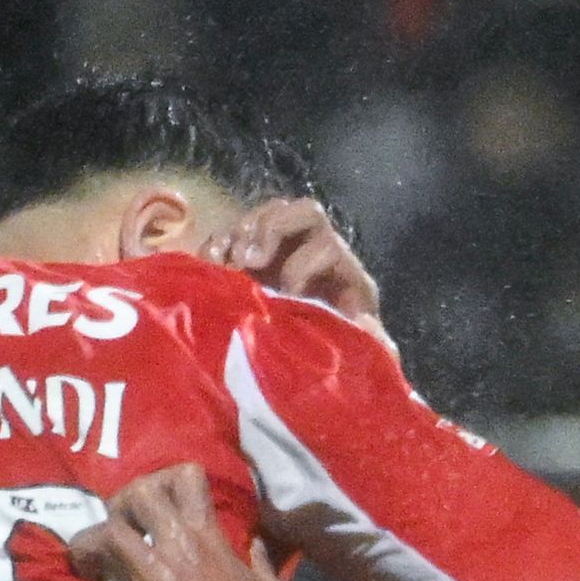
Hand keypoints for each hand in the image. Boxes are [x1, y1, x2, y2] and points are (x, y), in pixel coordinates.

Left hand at [39, 465, 303, 580]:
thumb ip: (264, 562)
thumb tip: (257, 545)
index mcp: (211, 540)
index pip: (185, 481)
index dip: (162, 479)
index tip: (153, 499)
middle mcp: (181, 553)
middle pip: (137, 498)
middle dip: (119, 505)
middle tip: (112, 526)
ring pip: (110, 538)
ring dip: (86, 546)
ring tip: (80, 561)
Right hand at [209, 196, 387, 345]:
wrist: (313, 368)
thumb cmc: (340, 359)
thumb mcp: (359, 354)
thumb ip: (371, 344)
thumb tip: (366, 326)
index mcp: (346, 273)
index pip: (328, 245)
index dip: (304, 264)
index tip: (285, 292)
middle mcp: (318, 250)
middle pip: (303, 212)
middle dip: (271, 229)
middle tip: (247, 259)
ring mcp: (284, 249)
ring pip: (268, 213)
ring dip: (242, 232)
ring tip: (226, 262)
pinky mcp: (252, 256)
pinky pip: (234, 232)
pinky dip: (218, 242)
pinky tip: (208, 261)